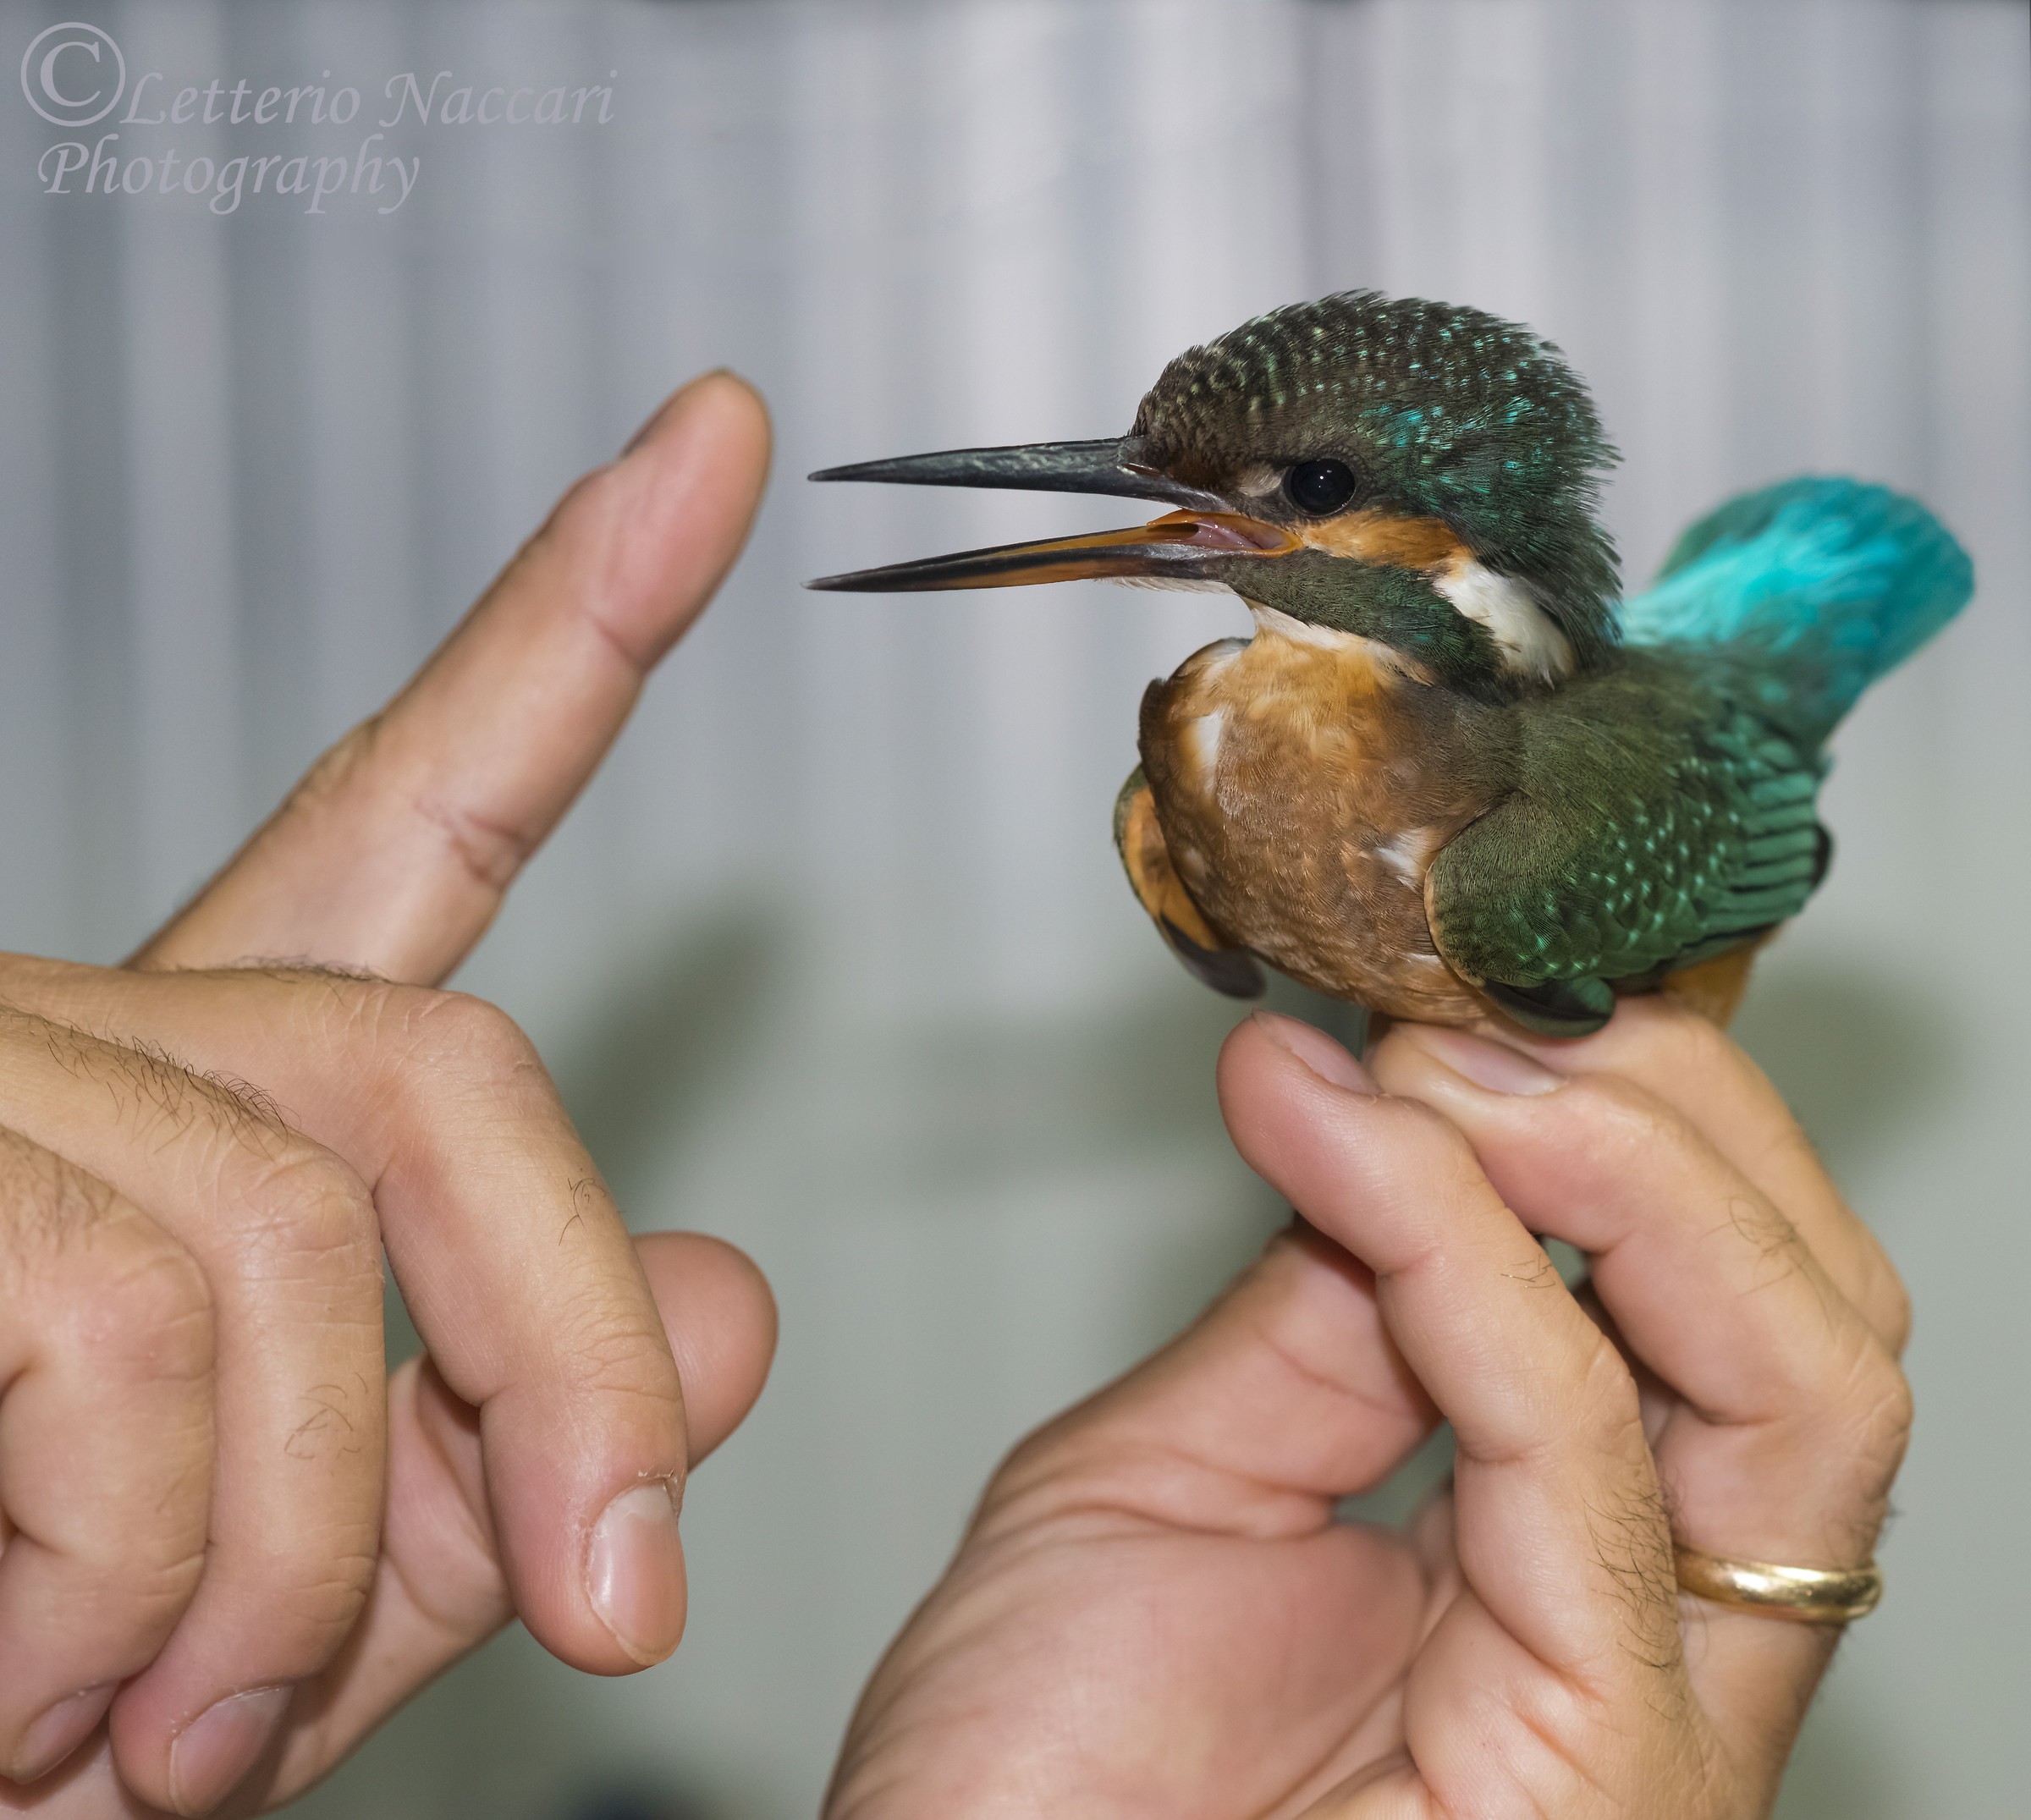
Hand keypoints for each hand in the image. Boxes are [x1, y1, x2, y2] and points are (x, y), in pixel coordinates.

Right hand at [0, 373, 776, 1814]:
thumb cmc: (2, 1688)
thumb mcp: (289, 1590)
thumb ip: (499, 1444)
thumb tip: (739, 1303)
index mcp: (202, 1111)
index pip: (428, 810)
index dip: (581, 620)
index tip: (723, 439)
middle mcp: (80, 1029)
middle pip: (452, 1078)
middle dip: (567, 1366)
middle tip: (607, 1610)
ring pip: (286, 1251)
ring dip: (273, 1573)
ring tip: (141, 1730)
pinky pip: (126, 1325)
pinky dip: (131, 1580)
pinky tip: (30, 1687)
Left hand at [826, 999, 1911, 1817]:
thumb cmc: (1039, 1788)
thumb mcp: (1177, 1480)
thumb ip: (1318, 1320)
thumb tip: (1387, 1118)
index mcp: (1560, 1560)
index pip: (1702, 1303)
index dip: (1614, 1116)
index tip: (1438, 988)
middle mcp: (1648, 1626)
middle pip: (1814, 1322)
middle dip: (1669, 1110)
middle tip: (1476, 994)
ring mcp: (1651, 1705)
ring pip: (1801, 1374)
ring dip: (1624, 1156)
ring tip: (1437, 1047)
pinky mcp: (1608, 1765)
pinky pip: (1579, 1445)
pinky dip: (1471, 1247)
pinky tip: (1353, 1128)